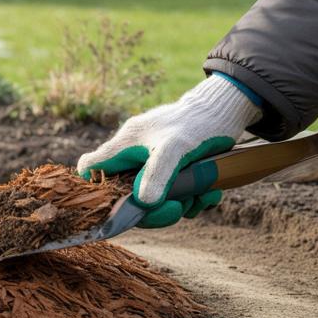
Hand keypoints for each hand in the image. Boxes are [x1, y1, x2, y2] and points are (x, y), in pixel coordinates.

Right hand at [77, 75, 261, 227]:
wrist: (225, 108)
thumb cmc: (197, 123)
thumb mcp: (176, 148)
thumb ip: (157, 174)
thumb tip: (143, 203)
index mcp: (125, 145)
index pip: (92, 166)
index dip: (94, 188)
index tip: (115, 206)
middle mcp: (134, 154)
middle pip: (128, 193)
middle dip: (155, 207)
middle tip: (179, 209)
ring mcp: (152, 160)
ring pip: (155, 196)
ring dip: (181, 203)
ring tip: (204, 195)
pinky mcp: (172, 165)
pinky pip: (175, 192)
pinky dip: (192, 197)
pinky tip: (209, 192)